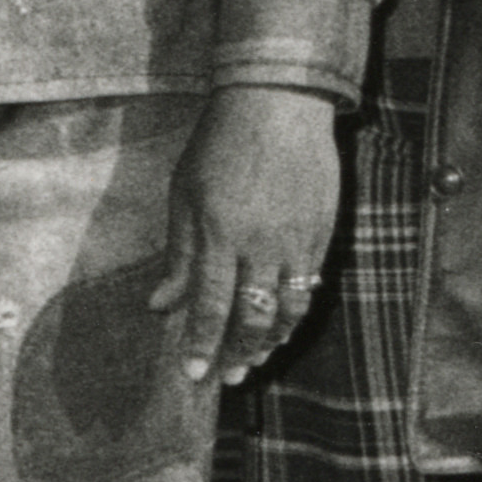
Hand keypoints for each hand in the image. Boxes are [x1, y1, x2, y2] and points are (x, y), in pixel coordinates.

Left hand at [162, 84, 343, 385]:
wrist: (278, 104)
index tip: (193, 374)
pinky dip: (295, 313)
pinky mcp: (321, 234)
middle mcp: (259, 246)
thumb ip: (178, 253)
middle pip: (251, 318)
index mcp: (218, 234)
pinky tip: (281, 324)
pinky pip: (310, 287)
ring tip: (255, 358)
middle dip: (237, 354)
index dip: (201, 344)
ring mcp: (295, 242)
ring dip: (270, 342)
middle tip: (226, 377)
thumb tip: (160, 304)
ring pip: (287, 310)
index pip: (208, 305)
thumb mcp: (184, 193)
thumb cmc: (220, 144)